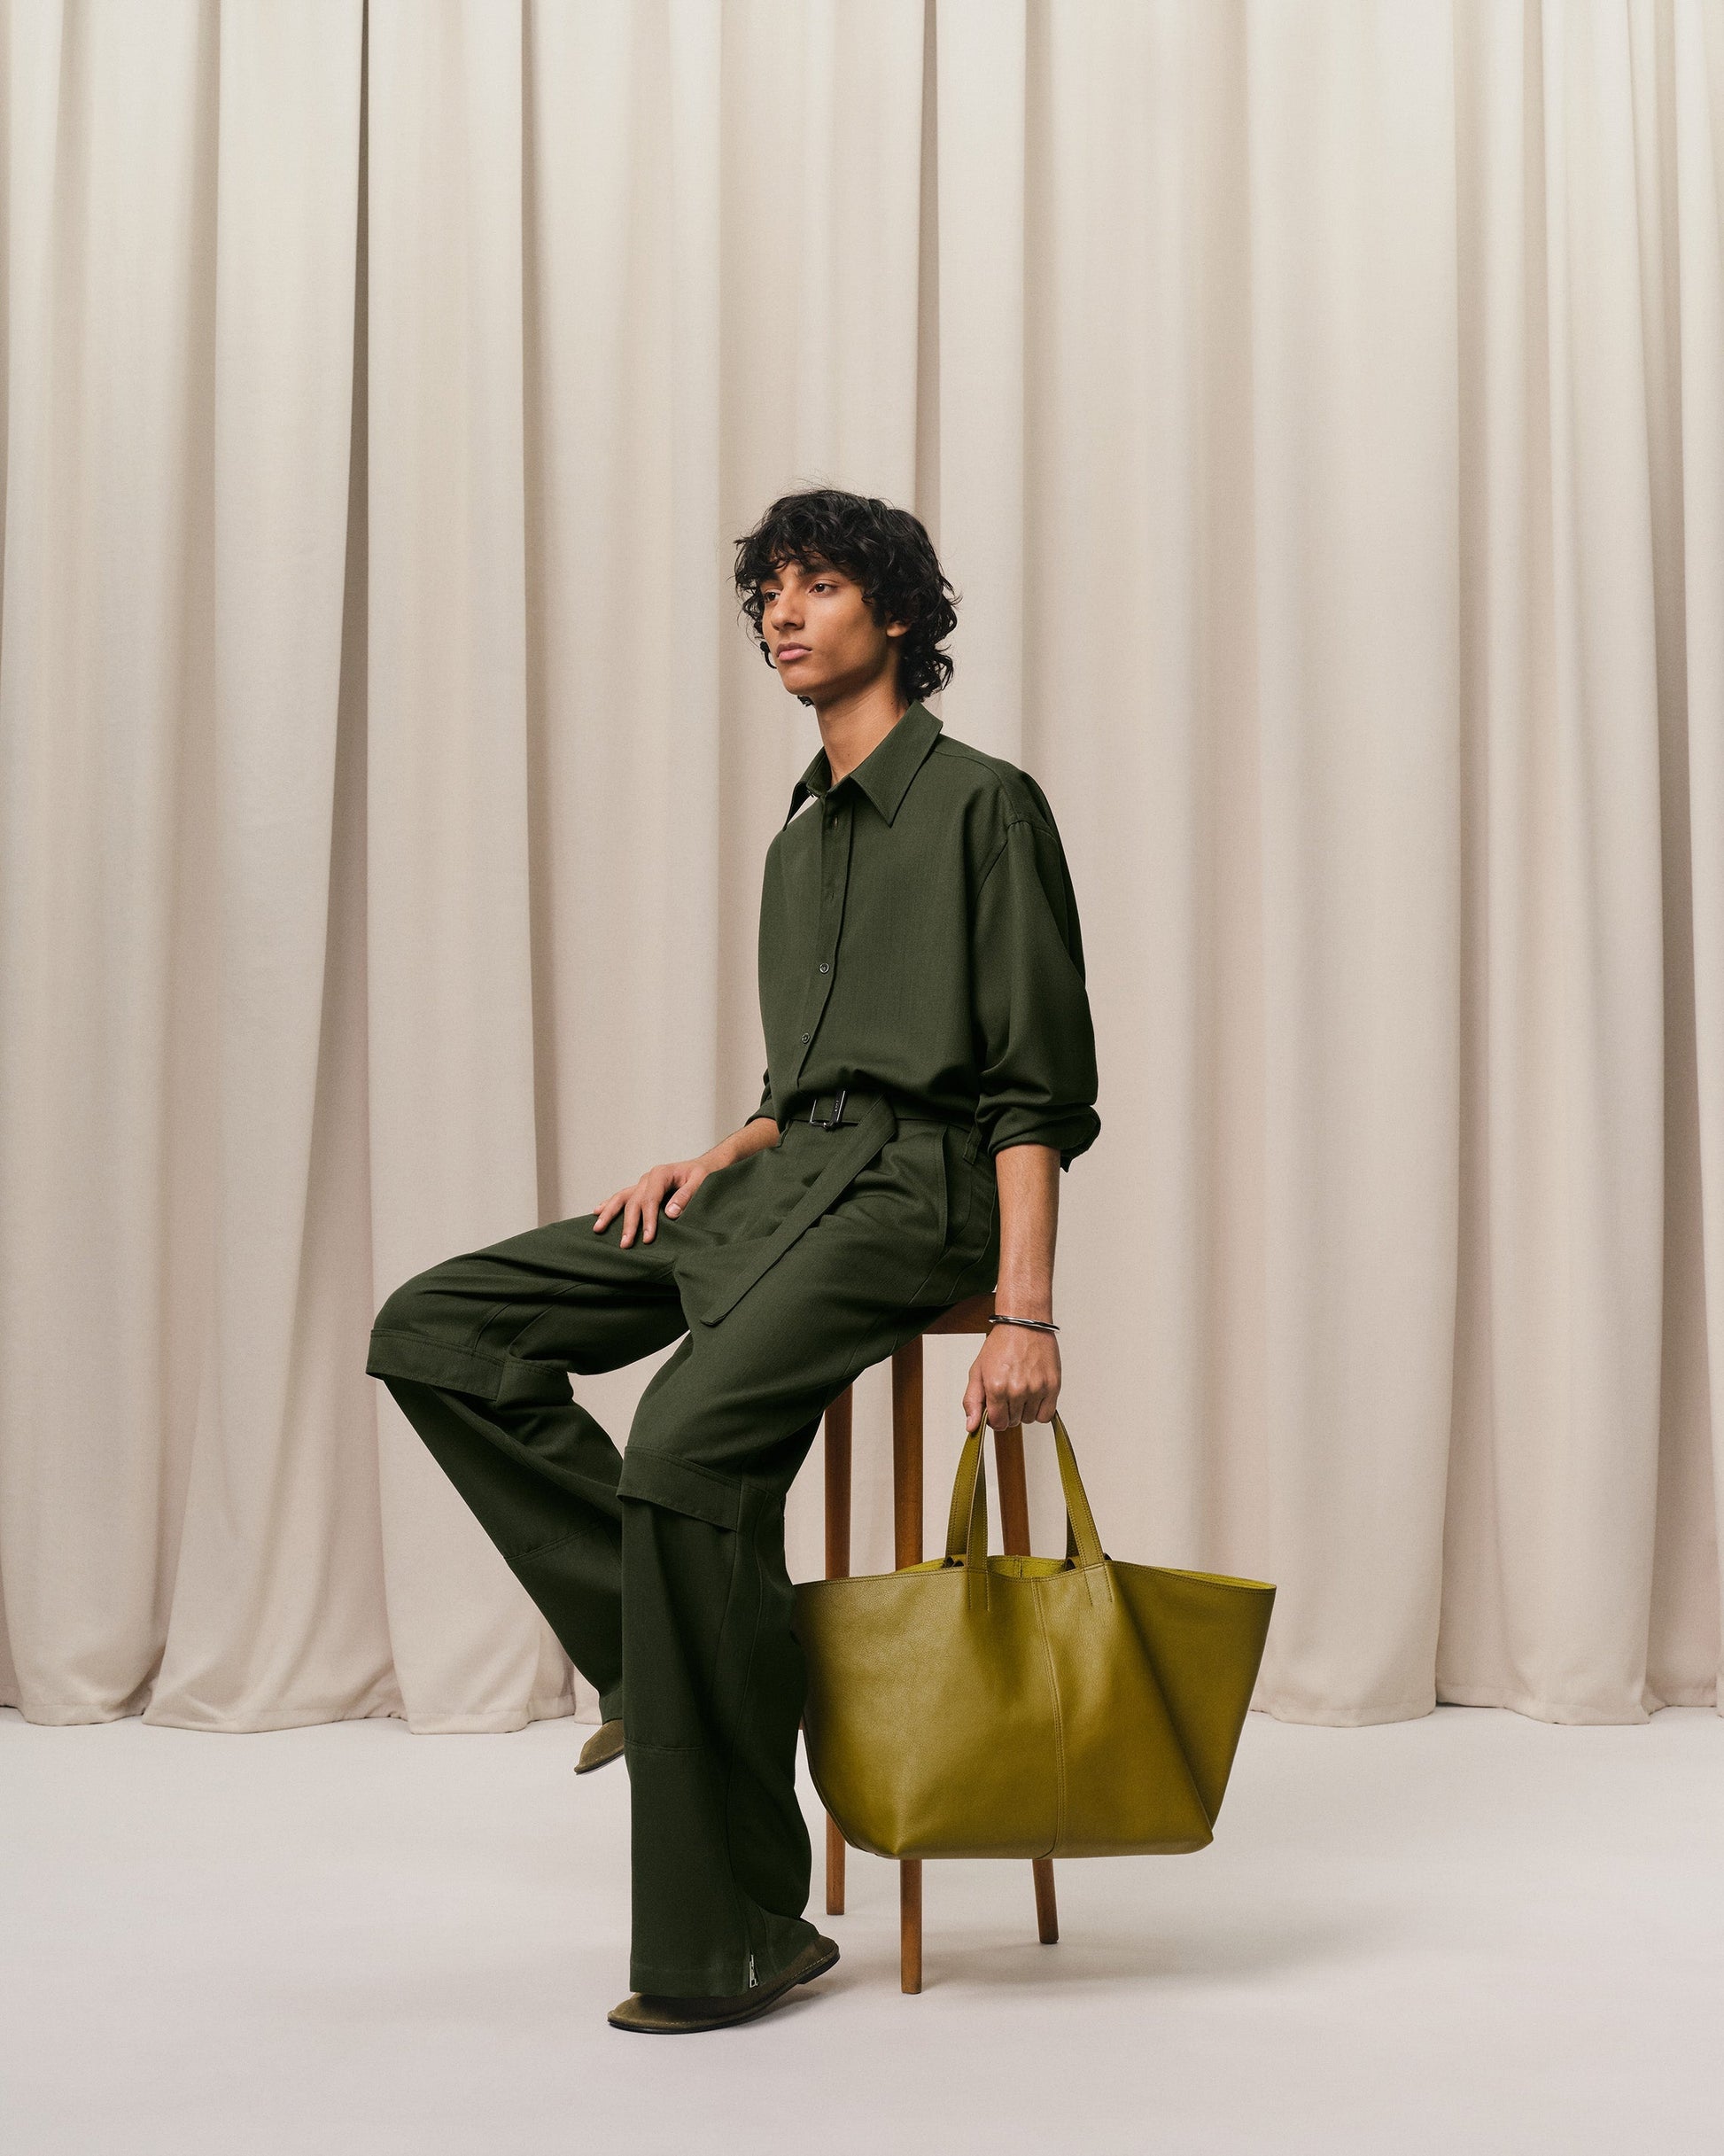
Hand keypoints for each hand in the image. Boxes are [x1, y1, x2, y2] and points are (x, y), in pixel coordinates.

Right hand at [592, 1155, 714, 1246]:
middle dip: (628, 1224)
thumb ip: (686, 1196)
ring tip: (597, 1228)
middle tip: (625, 1244)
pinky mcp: (642, 1189)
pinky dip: (609, 1204)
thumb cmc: (704, 1174)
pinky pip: (622, 1196)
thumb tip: (670, 1214)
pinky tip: (597, 1211)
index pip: (650, 1199)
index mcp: (661, 1174)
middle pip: (633, 1201)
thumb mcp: (701, 1181)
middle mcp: (648, 1177)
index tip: (647, 1238)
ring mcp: (643, 1183)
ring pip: (622, 1198)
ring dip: (609, 1213)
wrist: (705, 1166)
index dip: (648, 1219)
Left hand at [964, 1324, 1060, 1433]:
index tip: (996, 1408)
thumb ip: (972, 1401)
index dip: (995, 1418)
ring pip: (1029, 1419)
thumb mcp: (977, 1371)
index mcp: (997, 1387)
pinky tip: (1034, 1396)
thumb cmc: (1001, 1344)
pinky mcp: (1053, 1386)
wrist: (1024, 1324)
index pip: (997, 1423)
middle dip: (1008, 1412)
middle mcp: (1018, 1390)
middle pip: (1013, 1422)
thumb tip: (972, 1426)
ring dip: (1024, 1410)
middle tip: (1008, 1393)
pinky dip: (1040, 1410)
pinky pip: (1046, 1415)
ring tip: (1021, 1390)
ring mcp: (1037, 1388)